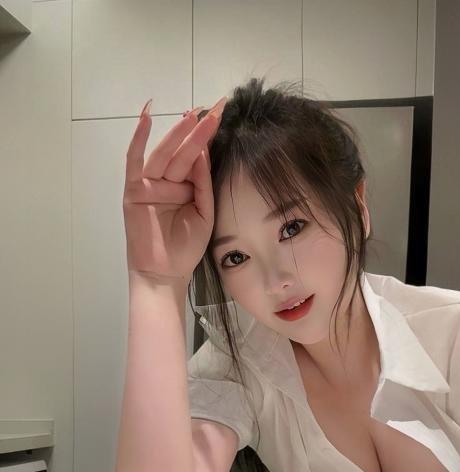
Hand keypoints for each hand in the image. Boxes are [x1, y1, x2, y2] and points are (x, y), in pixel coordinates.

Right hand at [122, 96, 226, 282]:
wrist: (166, 274)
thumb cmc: (185, 248)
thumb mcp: (203, 213)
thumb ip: (202, 184)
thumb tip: (203, 151)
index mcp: (185, 185)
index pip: (197, 156)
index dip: (208, 137)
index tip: (223, 114)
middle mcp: (167, 180)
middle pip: (183, 151)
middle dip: (199, 130)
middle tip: (215, 107)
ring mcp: (149, 184)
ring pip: (165, 154)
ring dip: (178, 133)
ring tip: (194, 115)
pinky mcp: (133, 191)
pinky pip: (135, 161)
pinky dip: (138, 139)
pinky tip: (146, 117)